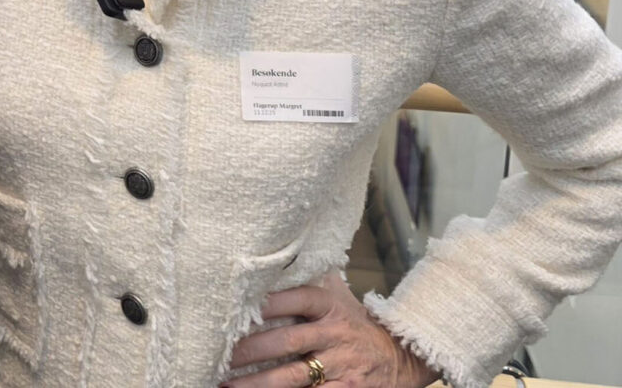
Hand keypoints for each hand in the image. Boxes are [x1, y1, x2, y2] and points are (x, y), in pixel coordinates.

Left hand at [221, 271, 437, 387]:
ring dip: (259, 383)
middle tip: (220, 353)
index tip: (239, 306)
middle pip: (288, 340)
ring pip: (294, 376)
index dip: (269, 302)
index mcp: (329, 306)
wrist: (401, 357)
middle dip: (251, 349)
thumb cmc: (356, 323)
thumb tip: (279, 248)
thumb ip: (311, 275)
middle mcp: (334, 335)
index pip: (297, 299)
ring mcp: (340, 366)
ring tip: (227, 384)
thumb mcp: (340, 295)